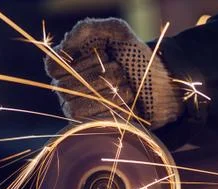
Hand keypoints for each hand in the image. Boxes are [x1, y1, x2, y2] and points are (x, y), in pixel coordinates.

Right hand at [45, 18, 181, 128]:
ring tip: (127, 88)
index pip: (53, 67)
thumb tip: (61, 49)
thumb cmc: (136, 56)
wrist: (163, 81)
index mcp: (69, 67)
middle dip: (99, 77)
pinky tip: (130, 104)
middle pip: (65, 88)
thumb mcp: (116, 31)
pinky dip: (117, 111)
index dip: (78, 62)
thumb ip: (86, 30)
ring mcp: (82, 112)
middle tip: (120, 72)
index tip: (103, 56)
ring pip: (78, 108)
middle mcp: (69, 91)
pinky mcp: (98, 129)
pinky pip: (95, 124)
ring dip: (109, 94)